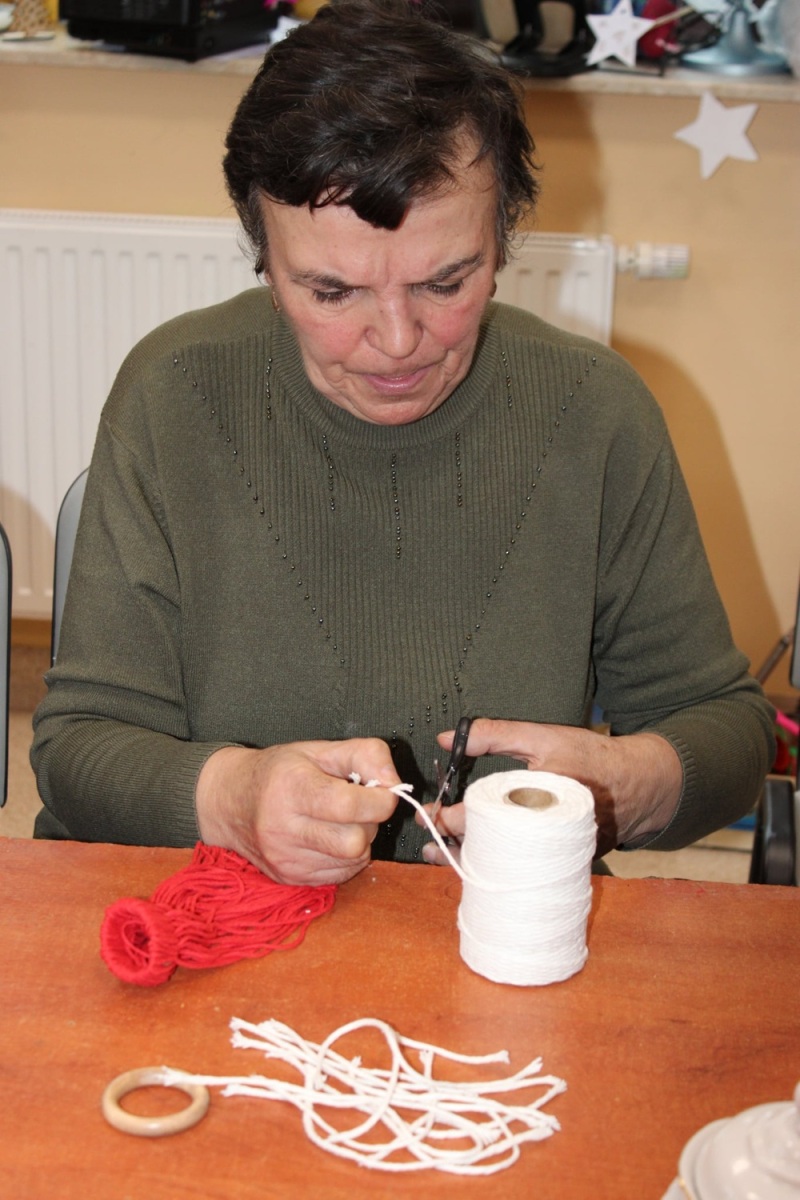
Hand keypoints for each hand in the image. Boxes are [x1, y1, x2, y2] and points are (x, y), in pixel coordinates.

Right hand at [195, 738, 400, 885]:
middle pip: (355, 841)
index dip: (380, 799)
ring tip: (338, 821)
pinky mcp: (289, 878)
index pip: (350, 806)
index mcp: (292, 788)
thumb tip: (396, 784)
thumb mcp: (320, 749)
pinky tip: (328, 838)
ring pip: (351, 860)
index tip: (380, 791)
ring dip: (357, 841)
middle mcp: (284, 828)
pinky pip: (340, 875)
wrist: (230, 802)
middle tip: (356, 806)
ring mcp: (285, 859)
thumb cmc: (278, 772)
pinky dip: (344, 857)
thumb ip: (366, 754)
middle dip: (368, 823)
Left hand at [417, 718, 681, 863]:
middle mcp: (545, 833)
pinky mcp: (564, 864)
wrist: (639, 786)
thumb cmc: (589, 756)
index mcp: (536, 798)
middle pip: (489, 849)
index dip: (451, 818)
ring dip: (470, 863)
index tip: (431, 814)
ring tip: (441, 857)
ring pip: (505, 867)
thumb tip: (445, 737)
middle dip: (453, 846)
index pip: (483, 817)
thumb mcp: (541, 735)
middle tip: (429, 839)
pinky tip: (479, 864)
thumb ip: (493, 733)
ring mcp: (556, 854)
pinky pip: (524, 871)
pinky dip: (499, 868)